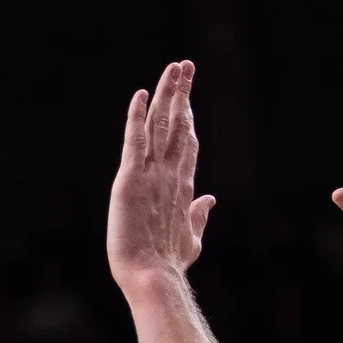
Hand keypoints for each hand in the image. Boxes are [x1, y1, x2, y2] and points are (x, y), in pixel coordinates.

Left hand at [108, 61, 214, 291]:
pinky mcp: (131, 180)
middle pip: (180, 125)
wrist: (153, 277)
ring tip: (174, 68)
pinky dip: (137, 116)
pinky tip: (141, 94)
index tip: (188, 97)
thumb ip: (200, 216)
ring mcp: (153, 175)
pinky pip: (135, 140)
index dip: (189, 117)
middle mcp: (171, 175)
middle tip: (186, 66)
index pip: (188, 144)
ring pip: (162, 125)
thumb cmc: (169, 264)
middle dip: (183, 93)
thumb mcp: (191, 238)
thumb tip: (211, 200)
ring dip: (167, 93)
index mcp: (184, 188)